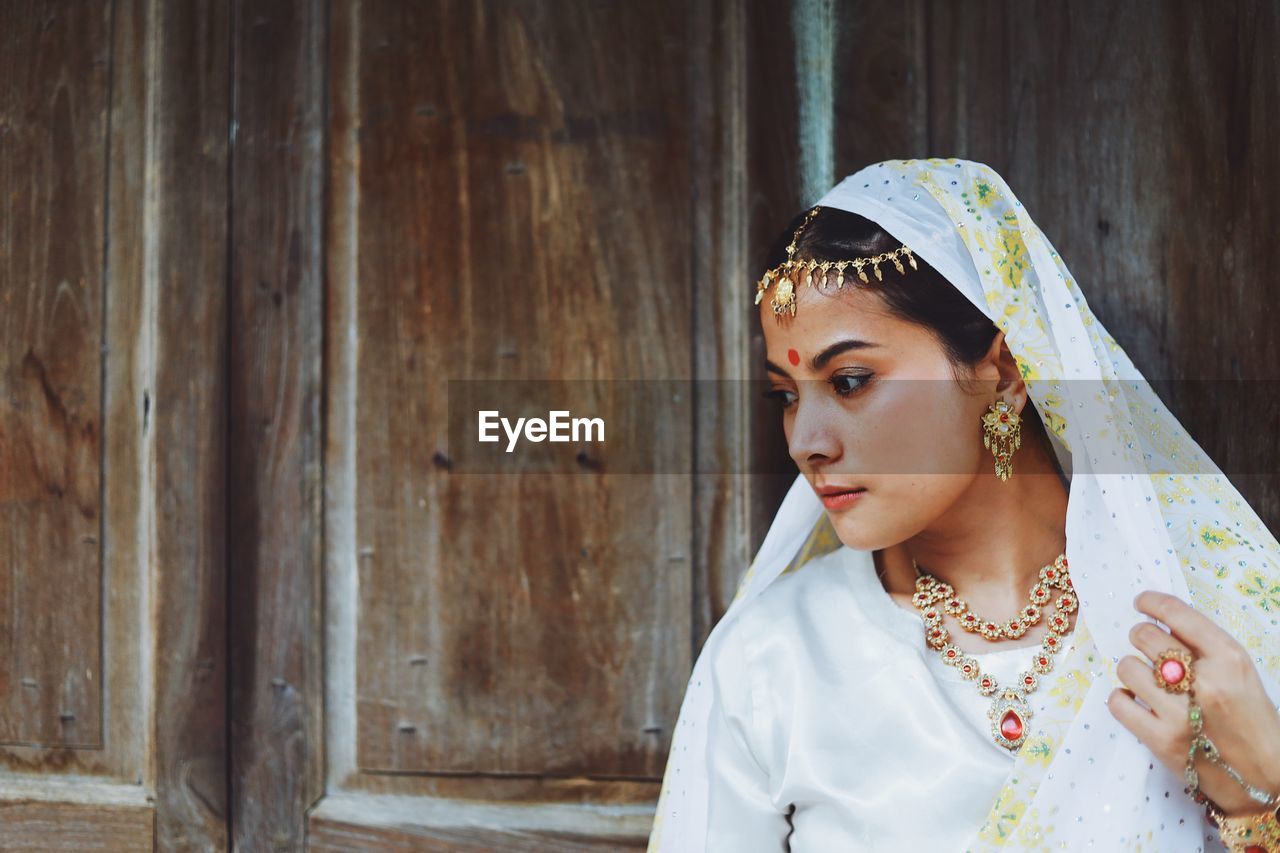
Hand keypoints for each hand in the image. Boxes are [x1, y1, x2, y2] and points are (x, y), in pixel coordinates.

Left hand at [1107, 590, 1279, 816]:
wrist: (1265, 780)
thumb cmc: (1252, 724)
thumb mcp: (1240, 675)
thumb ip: (1206, 648)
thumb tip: (1162, 622)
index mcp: (1231, 660)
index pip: (1179, 614)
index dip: (1152, 602)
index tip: (1141, 602)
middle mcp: (1206, 682)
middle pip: (1146, 636)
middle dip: (1140, 636)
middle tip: (1145, 647)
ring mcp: (1181, 713)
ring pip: (1127, 667)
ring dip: (1132, 670)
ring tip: (1146, 681)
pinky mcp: (1162, 740)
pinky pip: (1118, 703)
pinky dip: (1121, 698)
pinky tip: (1135, 701)